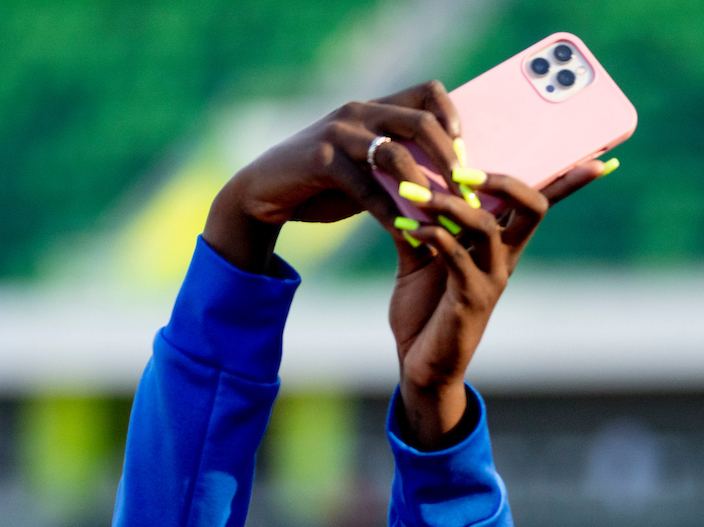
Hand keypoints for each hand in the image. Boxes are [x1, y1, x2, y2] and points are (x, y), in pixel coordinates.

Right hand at [203, 81, 461, 274]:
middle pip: (421, 120)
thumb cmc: (319, 186)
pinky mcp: (322, 161)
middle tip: (466, 189)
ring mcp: (339, 134)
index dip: (453, 118)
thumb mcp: (363, 173)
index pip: (427, 93)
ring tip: (443, 211)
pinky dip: (390, 211)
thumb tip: (442, 187)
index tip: (466, 154)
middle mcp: (359, 112)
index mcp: (373, 108)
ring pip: (397, 151)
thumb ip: (395, 171)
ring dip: (425, 184)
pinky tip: (406, 230)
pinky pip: (367, 187)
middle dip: (449, 157)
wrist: (262, 194)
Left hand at [389, 158, 606, 447]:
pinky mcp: (471, 298)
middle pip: (532, 207)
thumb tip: (403, 189)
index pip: (540, 206)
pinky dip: (433, 236)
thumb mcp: (419, 264)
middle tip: (460, 169)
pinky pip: (458, 256)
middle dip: (504, 181)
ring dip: (453, 205)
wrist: (421, 368)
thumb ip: (419, 227)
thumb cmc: (424, 314)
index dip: (569, 182)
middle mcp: (505, 260)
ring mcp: (491, 279)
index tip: (599, 157)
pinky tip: (410, 230)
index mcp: (501, 247)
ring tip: (418, 197)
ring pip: (489, 226)